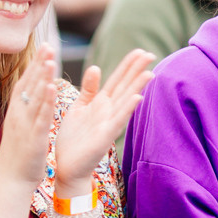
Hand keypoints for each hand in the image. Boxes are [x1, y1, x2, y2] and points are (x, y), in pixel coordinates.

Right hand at [0, 45, 58, 185]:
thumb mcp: (20, 125)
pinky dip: (46, 102)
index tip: (44, 46)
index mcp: (16, 111)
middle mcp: (18, 114)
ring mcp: (25, 125)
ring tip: (50, 60)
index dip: (35, 64)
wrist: (11, 180)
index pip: (26, 82)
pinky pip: (41, 117)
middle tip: (48, 45)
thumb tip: (32, 93)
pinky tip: (52, 88)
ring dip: (42, 78)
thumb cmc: (18, 153)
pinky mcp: (34, 138)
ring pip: (35, 97)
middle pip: (30, 85)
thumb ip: (26, 108)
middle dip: (39, 64)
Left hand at [53, 49, 153, 194]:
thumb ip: (89, 89)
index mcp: (101, 103)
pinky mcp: (104, 137)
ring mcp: (108, 124)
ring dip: (137, 88)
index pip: (117, 79)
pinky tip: (136, 98)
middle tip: (151, 54)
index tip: (140, 51)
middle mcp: (108, 111)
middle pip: (125, 87)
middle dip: (137, 71)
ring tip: (149, 73)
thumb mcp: (80, 107)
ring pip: (125, 101)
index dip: (128, 65)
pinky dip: (127, 109)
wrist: (67, 166)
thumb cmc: (73, 139)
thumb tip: (96, 67)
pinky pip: (117, 121)